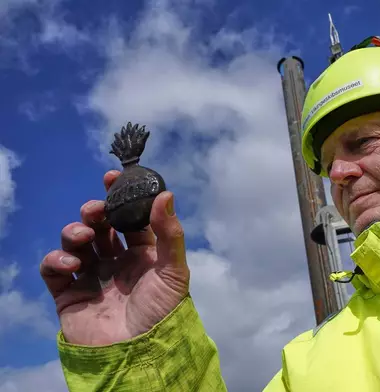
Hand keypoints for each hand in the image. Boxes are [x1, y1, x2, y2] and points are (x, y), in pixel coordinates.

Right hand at [40, 170, 189, 345]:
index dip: (121, 197)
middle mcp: (116, 262)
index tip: (113, 177)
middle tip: (96, 209)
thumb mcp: (174, 271)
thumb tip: (165, 193)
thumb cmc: (162, 311)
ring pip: (75, 242)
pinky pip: (54, 269)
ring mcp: (91, 277)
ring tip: (84, 235)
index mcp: (143, 254)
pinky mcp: (69, 294)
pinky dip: (57, 260)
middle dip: (95, 212)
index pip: (130, 218)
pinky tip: (72, 264)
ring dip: (75, 231)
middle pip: (100, 226)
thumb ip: (169, 232)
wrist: (139, 353)